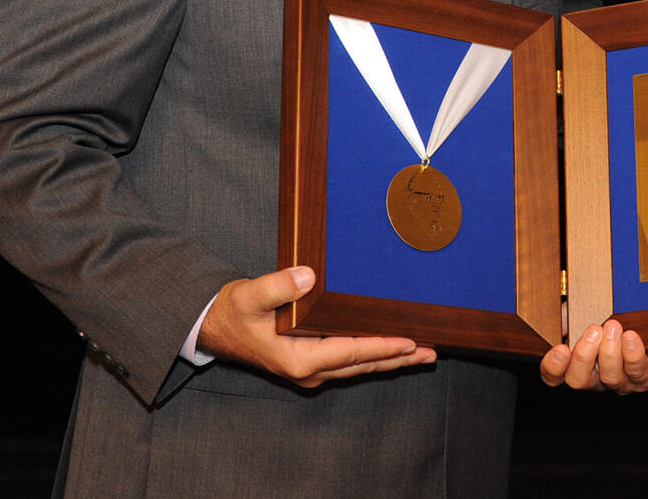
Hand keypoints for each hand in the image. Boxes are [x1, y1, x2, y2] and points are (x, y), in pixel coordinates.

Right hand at [198, 266, 435, 386]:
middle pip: (364, 364)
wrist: (215, 326)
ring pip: (360, 365)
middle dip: (399, 358)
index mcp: (298, 359)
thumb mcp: (250, 295)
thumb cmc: (233, 311)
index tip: (410, 342)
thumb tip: (308, 276)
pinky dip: (374, 355)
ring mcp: (311, 370)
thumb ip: (278, 286)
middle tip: (432, 352)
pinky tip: (391, 349)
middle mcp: (309, 371)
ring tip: (423, 354)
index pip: (351, 351)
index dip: (382, 346)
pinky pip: (351, 361)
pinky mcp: (311, 364)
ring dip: (391, 359)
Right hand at [540, 319, 647, 393]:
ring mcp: (620, 381)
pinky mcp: (644, 378)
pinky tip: (631, 337)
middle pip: (579, 381)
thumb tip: (560, 317)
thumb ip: (570, 316)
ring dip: (610, 351)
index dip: (553, 367)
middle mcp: (596, 378)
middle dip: (584, 357)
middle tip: (593, 331)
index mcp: (578, 363)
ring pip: (610, 377)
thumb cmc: (616, 319)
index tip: (561, 349)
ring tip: (614, 326)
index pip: (555, 375)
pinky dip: (633, 354)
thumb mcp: (588, 313)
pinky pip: (637, 372)